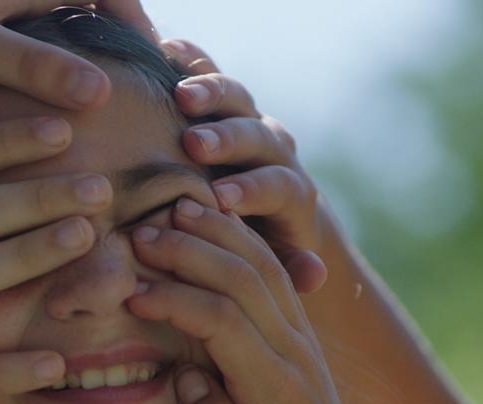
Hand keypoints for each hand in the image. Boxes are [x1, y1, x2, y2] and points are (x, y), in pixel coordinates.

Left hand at [0, 0, 154, 109]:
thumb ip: (35, 68)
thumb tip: (100, 96)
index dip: (135, 24)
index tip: (149, 67)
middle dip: (107, 33)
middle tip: (122, 87)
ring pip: (50, 8)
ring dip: (71, 40)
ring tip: (83, 92)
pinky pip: (19, 17)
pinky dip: (36, 43)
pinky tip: (24, 87)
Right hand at [127, 201, 377, 403]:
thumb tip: (189, 378)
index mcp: (275, 392)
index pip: (224, 323)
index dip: (175, 301)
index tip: (131, 295)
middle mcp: (293, 355)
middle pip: (243, 280)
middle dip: (190, 251)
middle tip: (138, 235)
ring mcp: (300, 340)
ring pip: (262, 267)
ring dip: (219, 234)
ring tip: (174, 208)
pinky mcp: (298, 335)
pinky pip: (272, 273)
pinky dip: (240, 241)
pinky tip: (212, 223)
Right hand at [158, 38, 330, 293]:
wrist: (253, 210)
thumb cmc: (255, 249)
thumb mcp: (273, 265)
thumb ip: (289, 268)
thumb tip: (315, 276)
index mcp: (287, 190)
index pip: (277, 184)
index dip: (251, 190)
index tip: (222, 200)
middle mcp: (271, 149)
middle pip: (259, 136)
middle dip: (229, 140)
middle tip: (197, 146)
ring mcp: (246, 120)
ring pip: (237, 100)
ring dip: (212, 95)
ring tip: (182, 97)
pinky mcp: (219, 102)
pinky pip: (208, 71)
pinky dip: (191, 58)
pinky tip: (167, 48)